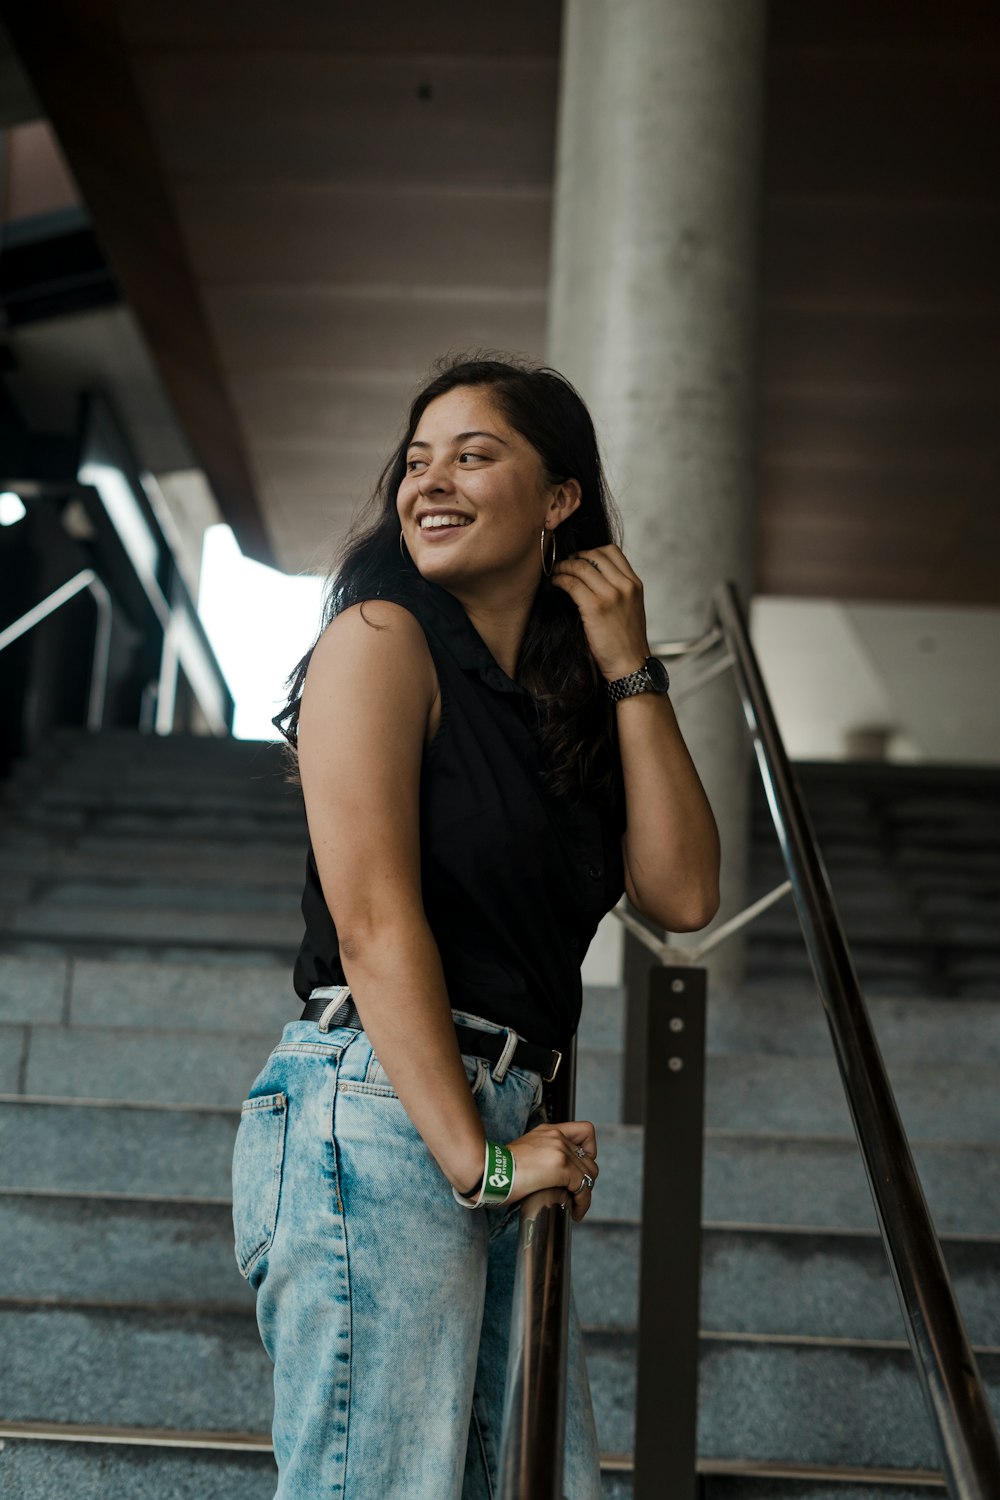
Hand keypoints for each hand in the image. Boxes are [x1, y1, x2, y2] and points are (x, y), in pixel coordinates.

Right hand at [506, 1120, 598, 1222]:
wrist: (489, 1170)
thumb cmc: (501, 1169)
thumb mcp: (526, 1152)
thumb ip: (543, 1155)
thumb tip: (553, 1176)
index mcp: (549, 1131)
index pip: (586, 1131)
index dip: (589, 1151)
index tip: (579, 1168)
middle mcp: (557, 1136)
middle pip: (590, 1159)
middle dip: (586, 1180)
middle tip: (575, 1195)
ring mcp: (559, 1150)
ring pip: (589, 1174)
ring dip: (585, 1194)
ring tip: (575, 1207)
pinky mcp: (560, 1166)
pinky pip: (583, 1186)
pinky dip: (582, 1202)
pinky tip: (574, 1211)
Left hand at [550, 544, 650, 681]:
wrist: (630, 665)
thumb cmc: (626, 641)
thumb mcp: (630, 608)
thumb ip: (618, 589)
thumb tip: (593, 575)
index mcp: (635, 583)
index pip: (612, 551)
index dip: (591, 551)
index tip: (580, 559)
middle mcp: (625, 585)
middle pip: (594, 554)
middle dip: (575, 557)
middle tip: (564, 565)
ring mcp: (611, 595)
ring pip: (581, 566)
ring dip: (564, 567)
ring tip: (556, 573)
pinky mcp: (595, 607)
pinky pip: (572, 583)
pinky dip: (560, 579)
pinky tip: (556, 584)